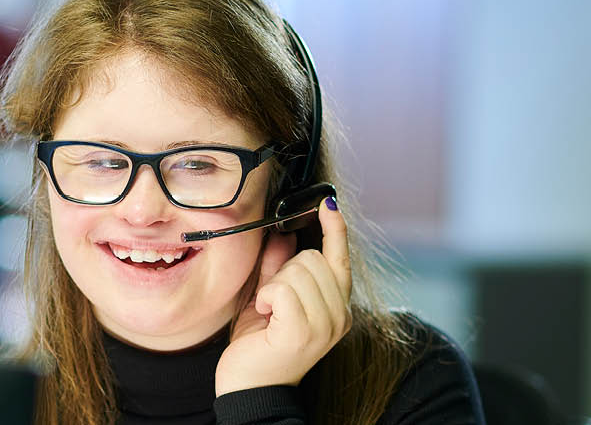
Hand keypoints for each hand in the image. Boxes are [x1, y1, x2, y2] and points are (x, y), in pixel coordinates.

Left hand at [215, 198, 352, 395]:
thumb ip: (278, 268)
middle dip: (284, 271)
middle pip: (311, 259)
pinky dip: (265, 296)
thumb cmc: (259, 345)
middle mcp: (339, 316)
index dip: (335, 228)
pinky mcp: (303, 331)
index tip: (328, 203)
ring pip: (296, 271)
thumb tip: (284, 235)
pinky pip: (281, 288)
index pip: (340, 258)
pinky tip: (264, 315)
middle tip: (272, 302)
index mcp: (337, 307)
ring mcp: (325, 325)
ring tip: (269, 312)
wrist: (249, 388)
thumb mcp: (268, 299)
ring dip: (272, 287)